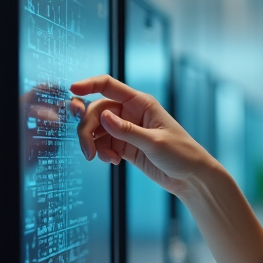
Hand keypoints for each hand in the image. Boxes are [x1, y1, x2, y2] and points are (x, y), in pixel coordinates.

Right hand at [69, 75, 213, 195]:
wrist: (190, 177)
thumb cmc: (181, 153)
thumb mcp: (155, 142)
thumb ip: (127, 130)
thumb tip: (103, 116)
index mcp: (140, 103)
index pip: (108, 86)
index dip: (88, 85)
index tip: (72, 91)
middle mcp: (130, 113)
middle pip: (96, 111)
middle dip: (87, 129)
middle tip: (87, 150)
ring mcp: (126, 129)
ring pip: (96, 129)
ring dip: (93, 144)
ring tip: (104, 159)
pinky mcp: (124, 146)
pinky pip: (102, 144)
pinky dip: (102, 153)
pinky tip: (114, 162)